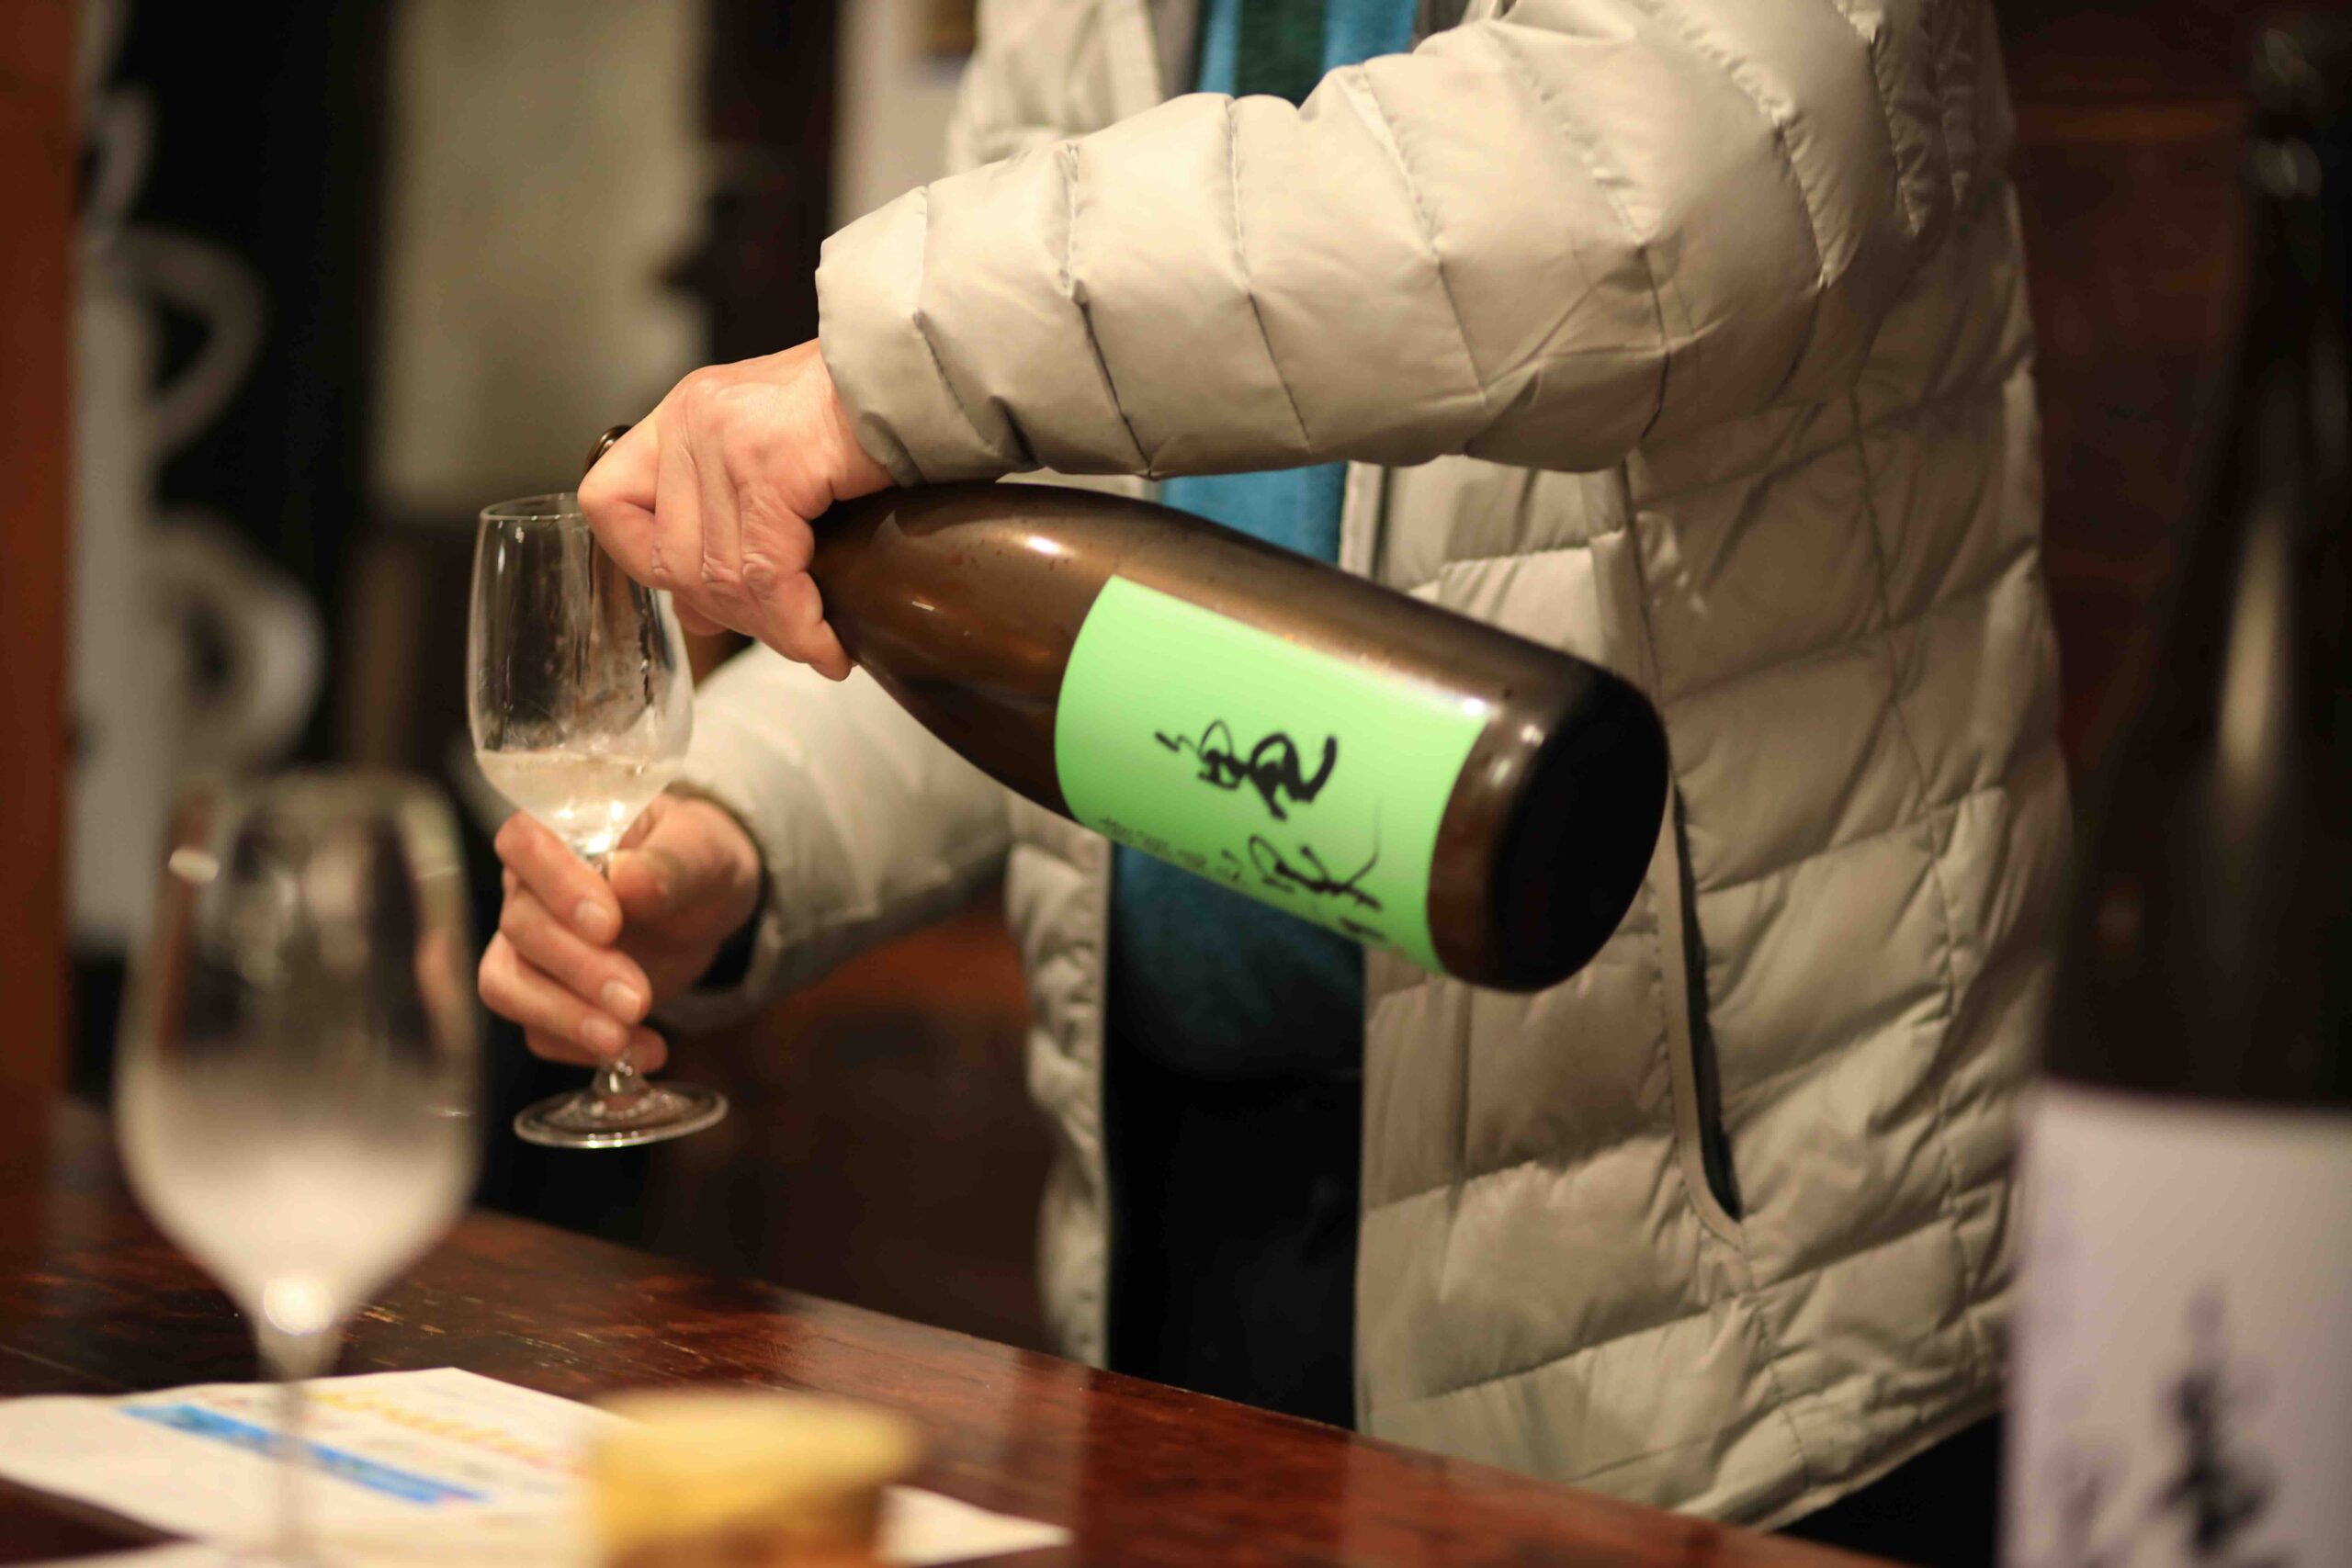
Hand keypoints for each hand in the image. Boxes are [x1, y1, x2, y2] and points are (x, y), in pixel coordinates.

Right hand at [476, 793, 763, 1070]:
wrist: (707, 904)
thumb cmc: (695, 858)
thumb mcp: (703, 851)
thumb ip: (669, 863)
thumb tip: (627, 878)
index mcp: (562, 835)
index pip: (524, 844)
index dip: (556, 885)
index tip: (609, 923)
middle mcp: (531, 889)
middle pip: (520, 927)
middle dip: (578, 969)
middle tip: (637, 997)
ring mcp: (532, 948)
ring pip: (509, 985)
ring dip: (564, 1018)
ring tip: (623, 1039)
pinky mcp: (548, 996)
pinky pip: (539, 1031)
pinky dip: (583, 1050)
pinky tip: (642, 1053)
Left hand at [578, 341, 892, 679]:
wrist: (931, 374)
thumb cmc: (872, 416)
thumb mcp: (781, 463)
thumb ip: (731, 527)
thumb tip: (697, 615)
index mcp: (684, 414)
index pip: (609, 502)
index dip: (643, 562)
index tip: (700, 597)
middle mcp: (692, 418)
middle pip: (671, 558)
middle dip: (732, 615)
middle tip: (788, 635)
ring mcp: (726, 438)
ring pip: (722, 575)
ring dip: (774, 628)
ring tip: (816, 644)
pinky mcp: (772, 463)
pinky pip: (771, 573)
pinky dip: (800, 623)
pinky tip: (828, 643)